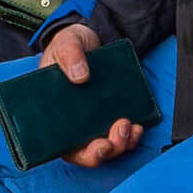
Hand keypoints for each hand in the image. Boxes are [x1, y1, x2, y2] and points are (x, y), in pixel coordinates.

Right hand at [37, 21, 143, 167]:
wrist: (87, 38)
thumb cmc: (69, 45)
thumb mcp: (66, 44)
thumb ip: (70, 55)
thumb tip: (80, 76)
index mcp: (54, 113)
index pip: (63, 145)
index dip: (81, 154)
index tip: (97, 147)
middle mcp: (73, 122)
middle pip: (86, 151)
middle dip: (104, 151)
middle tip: (115, 137)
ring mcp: (92, 120)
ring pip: (106, 146)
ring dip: (120, 144)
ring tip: (129, 126)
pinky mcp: (109, 113)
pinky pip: (119, 133)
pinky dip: (130, 135)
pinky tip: (138, 125)